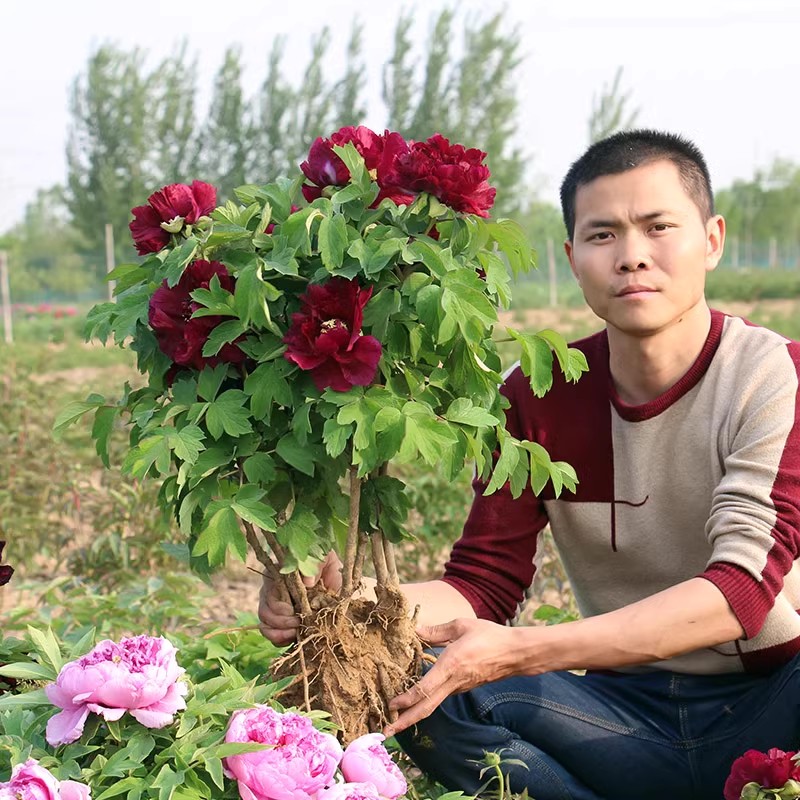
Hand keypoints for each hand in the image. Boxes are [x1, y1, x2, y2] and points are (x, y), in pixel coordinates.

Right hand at [258, 551, 342, 644]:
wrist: (339, 582)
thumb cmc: (328, 566)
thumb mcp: (325, 560)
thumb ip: (314, 565)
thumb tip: (307, 583)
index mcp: (281, 573)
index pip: (267, 586)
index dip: (276, 602)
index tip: (291, 610)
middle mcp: (274, 591)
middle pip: (264, 609)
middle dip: (279, 620)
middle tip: (296, 623)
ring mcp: (276, 608)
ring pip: (265, 624)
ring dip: (278, 632)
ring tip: (295, 633)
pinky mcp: (283, 623)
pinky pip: (272, 635)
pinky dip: (280, 640)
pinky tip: (293, 639)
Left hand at [384, 617, 519, 736]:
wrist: (516, 654)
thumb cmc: (490, 636)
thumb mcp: (462, 625)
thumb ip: (437, 630)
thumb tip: (415, 631)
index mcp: (451, 665)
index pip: (425, 688)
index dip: (407, 699)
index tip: (391, 705)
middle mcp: (453, 682)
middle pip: (426, 707)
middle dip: (406, 721)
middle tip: (387, 731)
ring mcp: (459, 687)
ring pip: (433, 704)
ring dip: (414, 713)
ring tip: (395, 719)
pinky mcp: (463, 687)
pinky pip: (441, 696)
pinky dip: (426, 701)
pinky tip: (416, 698)